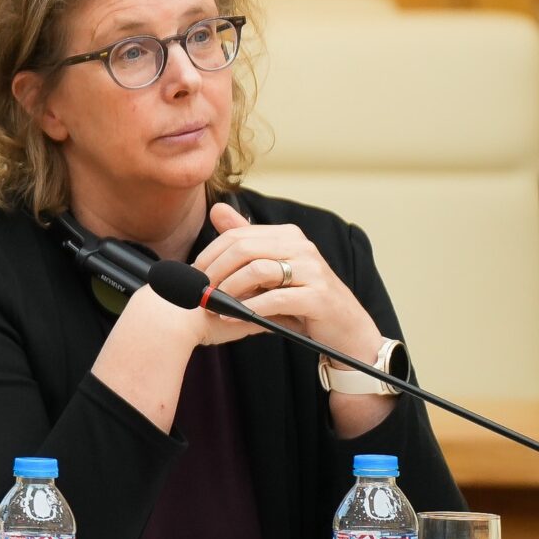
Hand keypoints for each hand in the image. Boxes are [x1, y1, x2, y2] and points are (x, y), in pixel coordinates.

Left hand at [191, 201, 383, 358]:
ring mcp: (312, 270)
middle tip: (199, 292)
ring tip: (214, 305)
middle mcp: (301, 247)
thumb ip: (245, 239)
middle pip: (243, 248)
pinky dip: (248, 309)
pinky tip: (232, 318)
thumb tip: (216, 210)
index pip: (237, 235)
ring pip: (257, 270)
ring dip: (229, 290)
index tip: (194, 276)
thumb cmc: (302, 298)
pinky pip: (275, 299)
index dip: (209, 255)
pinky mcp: (318, 296)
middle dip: (214, 271)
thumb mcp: (273, 267)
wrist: (344, 328)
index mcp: (288, 235)